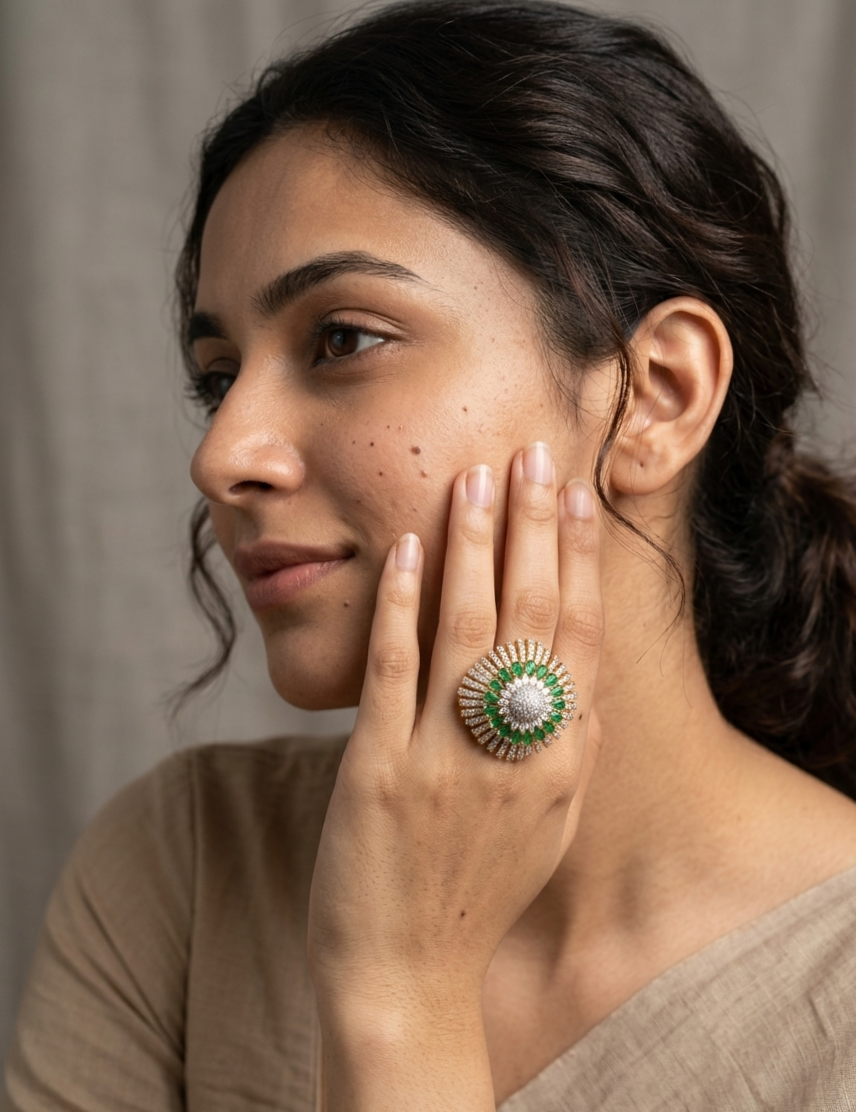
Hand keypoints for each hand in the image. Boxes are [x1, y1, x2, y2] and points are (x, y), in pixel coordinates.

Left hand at [308, 442, 602, 1109]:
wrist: (409, 973)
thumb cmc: (477, 890)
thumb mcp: (548, 824)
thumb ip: (568, 747)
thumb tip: (583, 674)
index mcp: (561, 760)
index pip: (580, 636)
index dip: (582, 559)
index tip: (580, 495)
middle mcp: (515, 751)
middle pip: (532, 616)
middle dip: (535, 528)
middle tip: (534, 453)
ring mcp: (446, 759)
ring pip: (467, 628)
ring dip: (473, 546)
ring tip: (476, 478)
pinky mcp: (379, 770)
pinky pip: (394, 671)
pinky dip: (403, 604)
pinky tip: (408, 548)